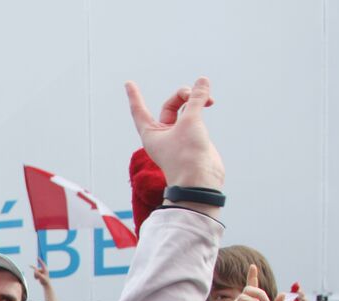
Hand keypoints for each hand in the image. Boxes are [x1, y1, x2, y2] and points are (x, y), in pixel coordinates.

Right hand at [32, 258, 57, 300]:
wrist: (46, 284)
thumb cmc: (45, 281)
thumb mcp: (41, 277)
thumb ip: (38, 273)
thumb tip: (35, 270)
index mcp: (45, 270)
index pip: (42, 264)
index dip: (40, 260)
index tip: (37, 257)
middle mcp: (43, 270)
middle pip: (37, 269)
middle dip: (35, 273)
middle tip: (29, 266)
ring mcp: (41, 272)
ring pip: (35, 272)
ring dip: (35, 276)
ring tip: (38, 279)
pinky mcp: (40, 274)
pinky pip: (35, 274)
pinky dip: (35, 277)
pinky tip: (37, 279)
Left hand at [124, 76, 223, 194]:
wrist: (200, 180)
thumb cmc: (187, 155)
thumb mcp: (190, 121)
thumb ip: (196, 99)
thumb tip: (203, 81)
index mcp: (151, 133)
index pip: (139, 110)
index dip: (135, 96)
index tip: (128, 83)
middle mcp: (162, 134)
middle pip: (170, 105)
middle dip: (184, 95)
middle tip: (197, 95)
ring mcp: (178, 136)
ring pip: (185, 109)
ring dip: (196, 100)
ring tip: (210, 100)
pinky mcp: (193, 138)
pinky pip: (195, 116)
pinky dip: (201, 107)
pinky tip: (210, 102)